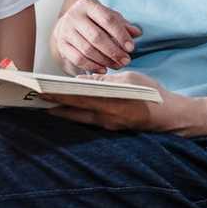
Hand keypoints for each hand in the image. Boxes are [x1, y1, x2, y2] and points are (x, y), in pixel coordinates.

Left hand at [44, 71, 178, 131]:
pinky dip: (77, 115)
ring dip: (64, 111)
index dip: (57, 95)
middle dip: (54, 105)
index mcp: (110, 103)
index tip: (40, 91)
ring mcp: (109, 126)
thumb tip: (80, 81)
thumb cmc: (152, 93)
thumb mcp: (129, 79)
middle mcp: (106, 118)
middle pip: (73, 112)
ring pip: (79, 118)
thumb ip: (104, 80)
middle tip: (36, 100)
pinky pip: (89, 121)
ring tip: (47, 103)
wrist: (171, 116)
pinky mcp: (112, 128)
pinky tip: (69, 109)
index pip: (77, 98)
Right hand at [52, 0, 141, 74]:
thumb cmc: (93, 20)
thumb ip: (122, 24)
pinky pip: (78, 59)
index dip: (120, 35)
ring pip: (87, 50)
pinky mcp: (62, 45)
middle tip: (126, 60)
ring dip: (105, 61)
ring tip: (117, 65)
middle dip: (114, 51)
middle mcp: (74, 15)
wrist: (68, 24)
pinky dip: (92, 66)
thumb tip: (137, 33)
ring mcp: (65, 31)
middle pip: (97, 37)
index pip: (107, 19)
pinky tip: (103, 68)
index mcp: (87, 4)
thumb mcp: (108, 16)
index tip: (131, 47)